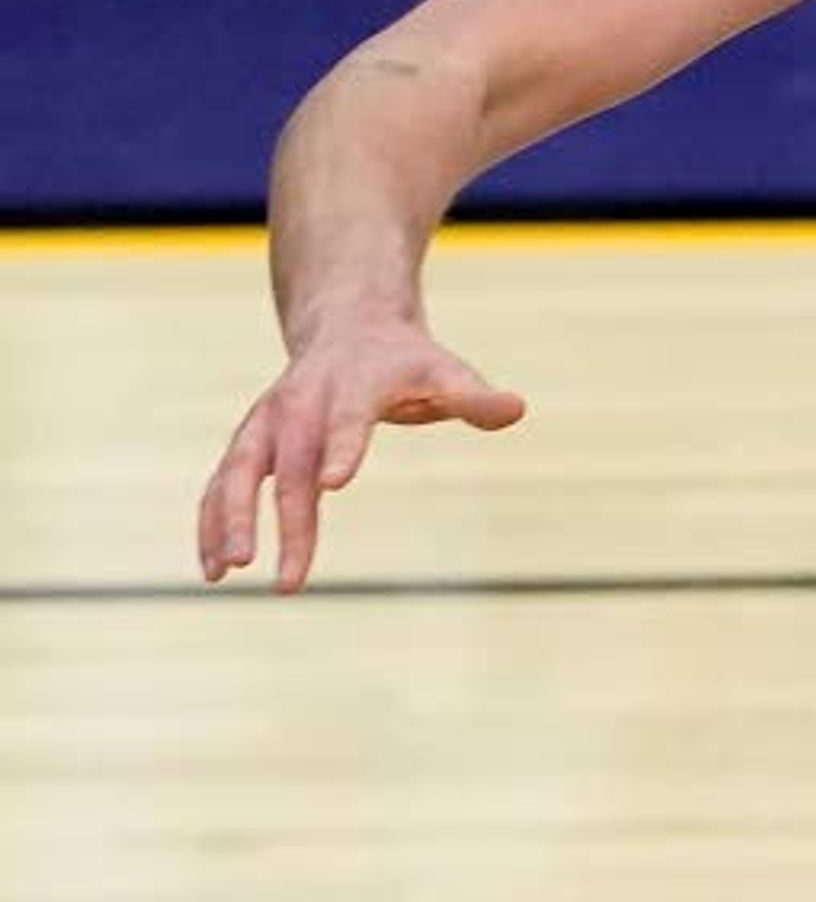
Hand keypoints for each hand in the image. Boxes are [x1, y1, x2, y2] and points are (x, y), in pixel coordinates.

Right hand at [199, 318, 526, 590]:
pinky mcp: (247, 443)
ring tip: (227, 573)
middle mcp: (299, 404)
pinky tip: (213, 570)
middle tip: (283, 574)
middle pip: (287, 464)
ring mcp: (266, 423)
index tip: (335, 483)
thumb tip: (518, 408)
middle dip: (282, 519)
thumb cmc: (406, 361)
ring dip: (228, 521)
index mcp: (352, 386)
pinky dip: (211, 522)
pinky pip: (220, 485)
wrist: (348, 327)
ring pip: (236, 473)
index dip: (342, 447)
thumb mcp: (446, 372)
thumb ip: (475, 398)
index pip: (347, 419)